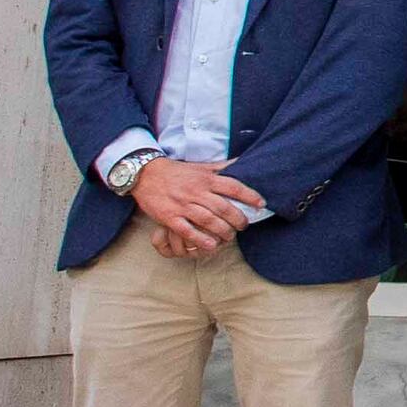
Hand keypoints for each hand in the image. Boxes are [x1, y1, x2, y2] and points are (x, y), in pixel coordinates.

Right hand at [126, 155, 267, 251]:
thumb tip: (243, 161)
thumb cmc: (177, 172)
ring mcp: (182, 205)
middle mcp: (196, 192)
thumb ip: (221, 167)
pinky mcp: (169, 217)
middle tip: (245, 226)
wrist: (145, 174)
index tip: (261, 204)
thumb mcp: (200, 166)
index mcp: (206, 179)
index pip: (233, 186)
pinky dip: (199, 239)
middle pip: (223, 207)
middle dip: (238, 218)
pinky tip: (210, 245)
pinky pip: (186, 230)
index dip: (250, 195)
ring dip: (222, 230)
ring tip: (230, 237)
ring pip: (207, 220)